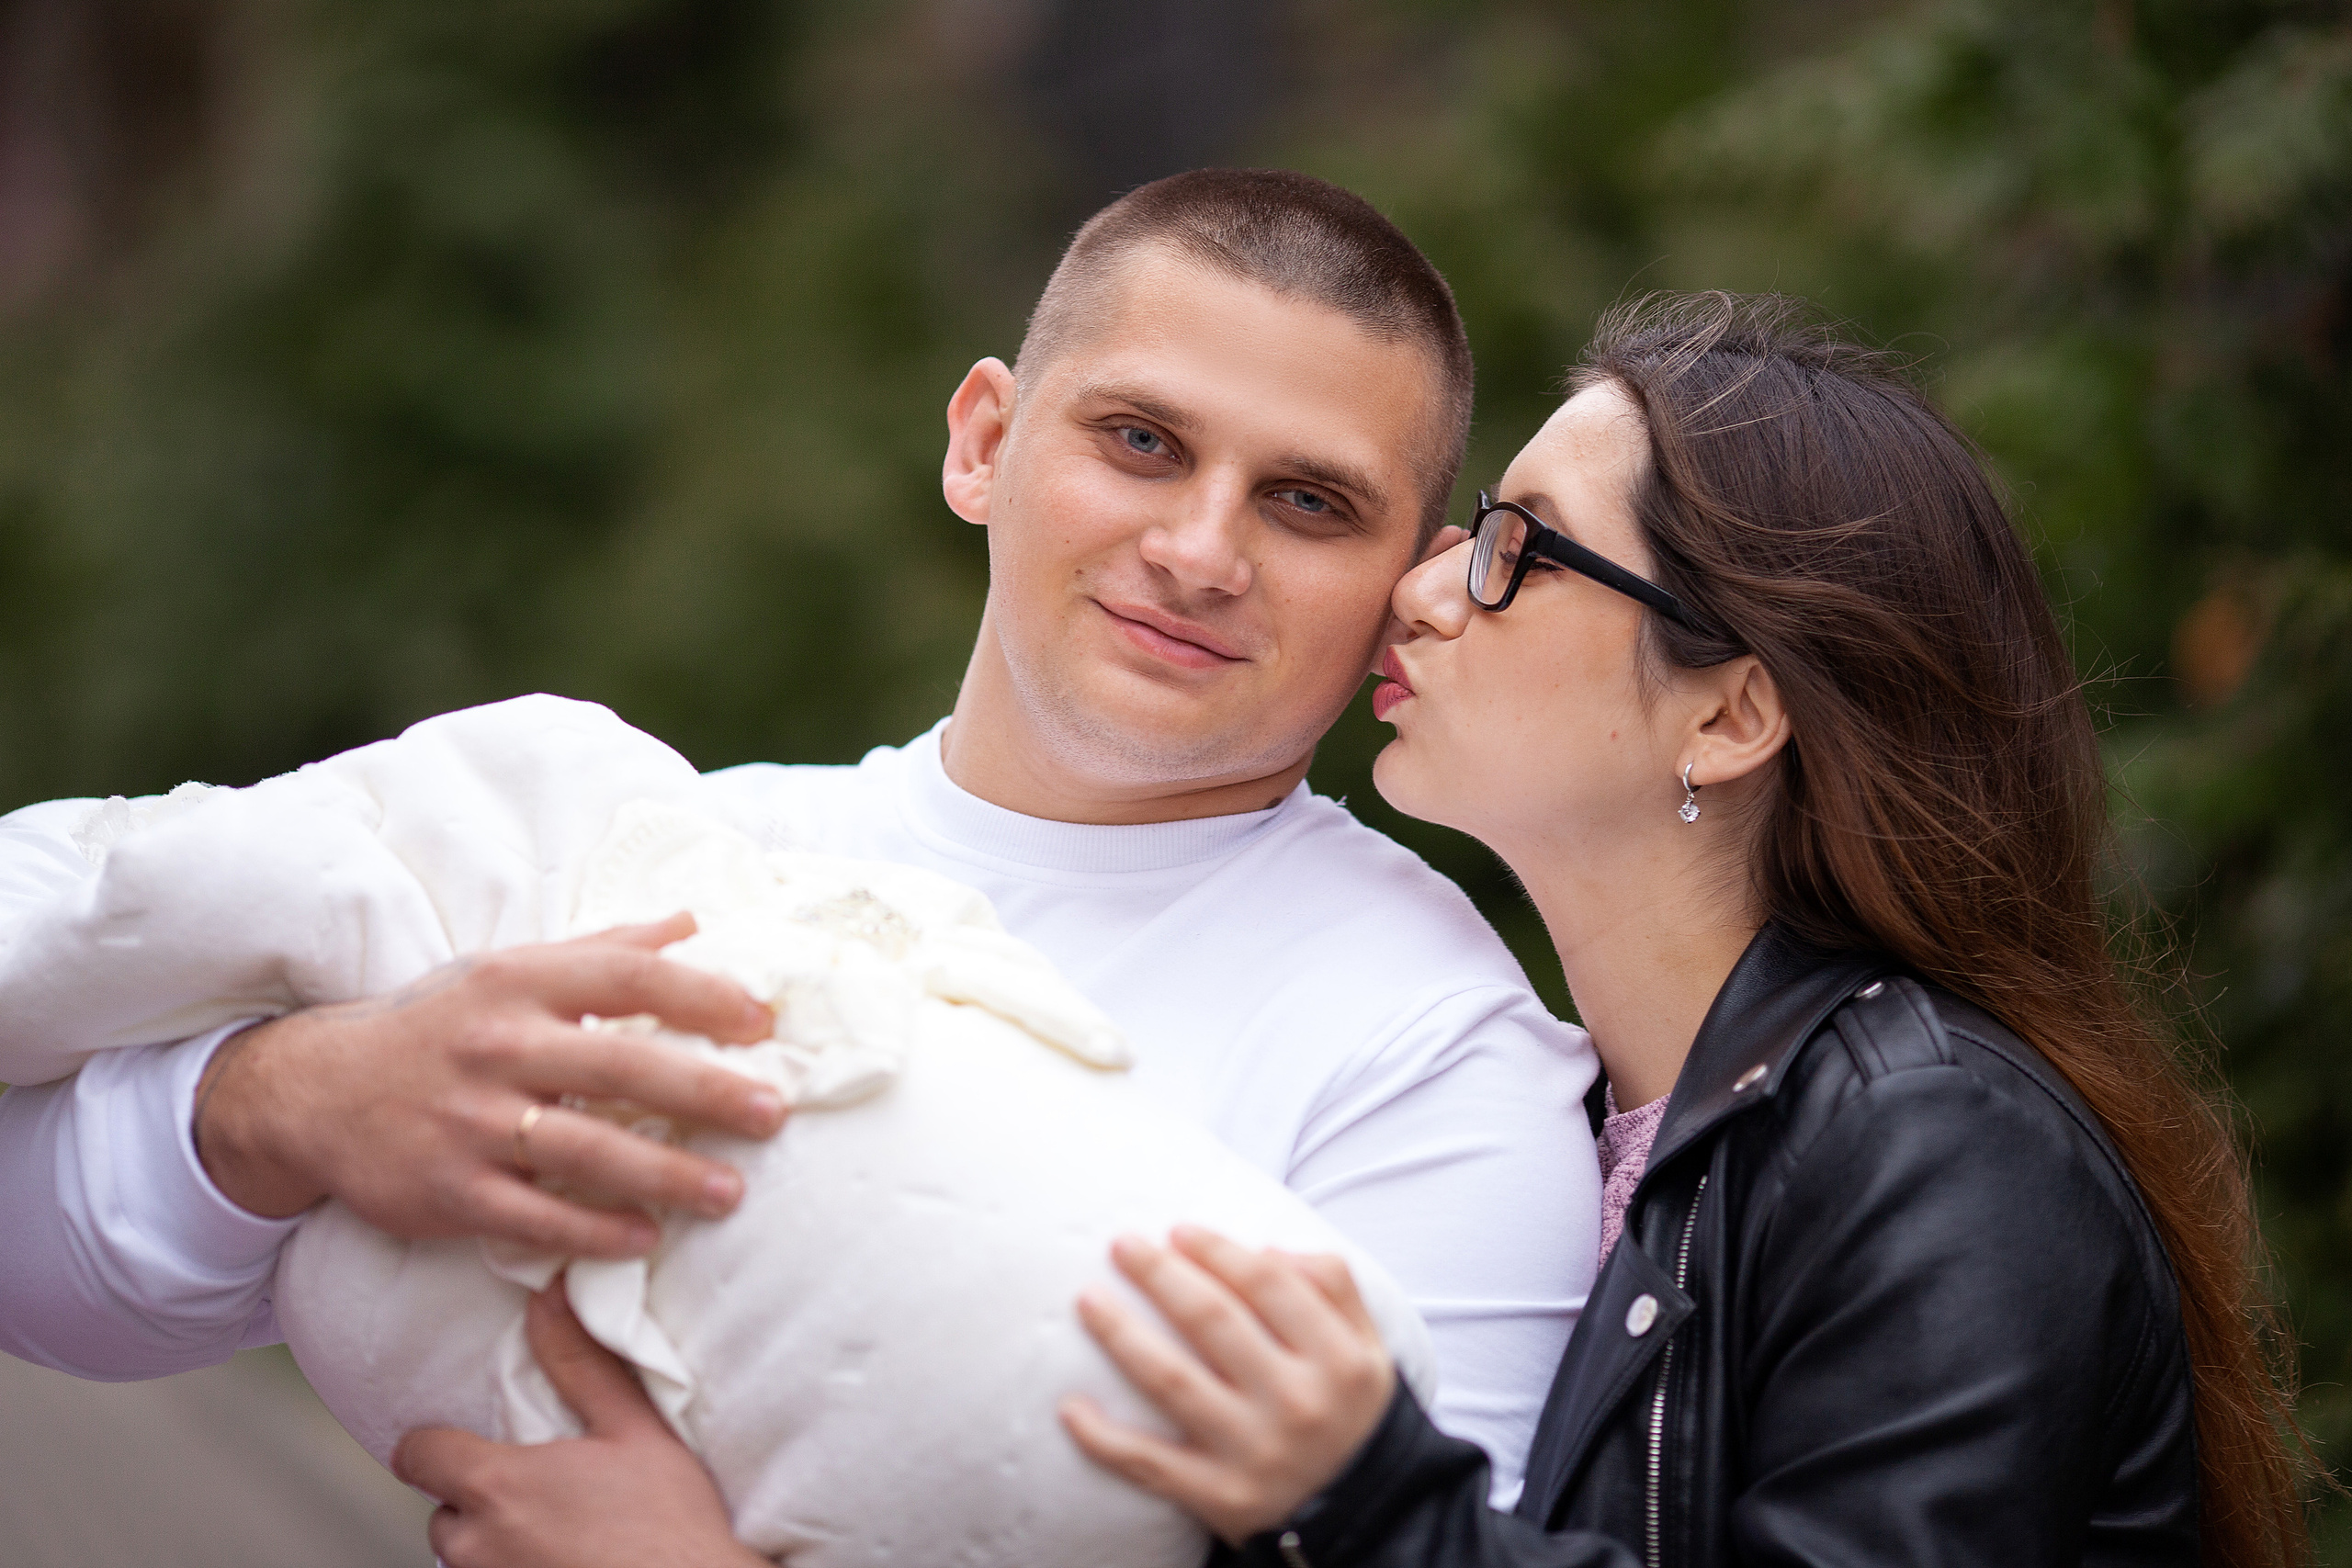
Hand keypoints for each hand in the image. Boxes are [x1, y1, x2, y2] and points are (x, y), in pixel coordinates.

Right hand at [193, 912, 784, 1257]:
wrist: (315, 1091)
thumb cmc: (443, 1025)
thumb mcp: (511, 971)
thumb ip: (604, 949)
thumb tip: (693, 919)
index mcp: (519, 981)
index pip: (626, 976)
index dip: (699, 993)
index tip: (762, 1020)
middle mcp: (496, 1045)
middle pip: (618, 1064)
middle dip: (703, 1091)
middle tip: (772, 1113)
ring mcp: (469, 1120)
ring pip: (583, 1148)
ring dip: (662, 1174)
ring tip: (729, 1193)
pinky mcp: (446, 1189)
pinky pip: (532, 1215)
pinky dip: (592, 1230)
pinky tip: (645, 1238)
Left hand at [393, 1282, 764, 1567]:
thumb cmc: (672, 1525)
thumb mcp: (635, 1430)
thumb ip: (581, 1365)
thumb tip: (549, 1298)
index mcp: (498, 1488)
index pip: (418, 1456)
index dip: (437, 1446)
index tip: (469, 1445)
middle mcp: (477, 1548)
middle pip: (442, 1516)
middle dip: (477, 1504)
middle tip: (538, 1496)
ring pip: (465, 1560)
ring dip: (494, 1546)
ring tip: (557, 1536)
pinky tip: (566, 1562)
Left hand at [1059, 1225, 1395, 1544]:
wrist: (1365, 1516)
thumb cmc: (1351, 1416)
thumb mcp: (1368, 1348)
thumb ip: (1332, 1288)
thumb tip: (1268, 1250)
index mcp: (1336, 1359)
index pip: (1268, 1283)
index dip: (1217, 1250)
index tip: (1179, 1231)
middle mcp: (1296, 1402)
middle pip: (1212, 1320)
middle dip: (1159, 1274)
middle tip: (1122, 1244)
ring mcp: (1254, 1452)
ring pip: (1172, 1381)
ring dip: (1122, 1335)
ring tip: (1088, 1300)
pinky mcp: (1220, 1497)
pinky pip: (1150, 1463)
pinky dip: (1104, 1439)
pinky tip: (1071, 1408)